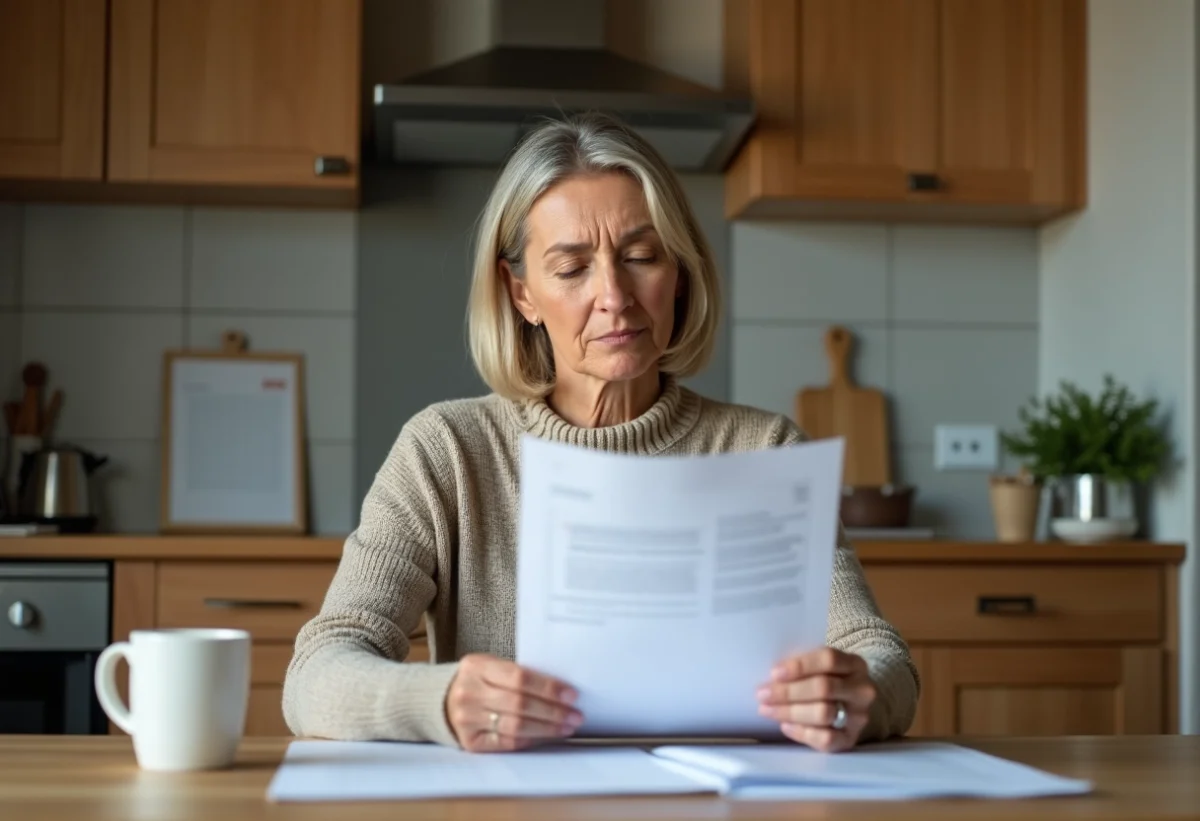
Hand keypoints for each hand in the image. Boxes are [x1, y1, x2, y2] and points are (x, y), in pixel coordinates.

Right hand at [445, 653, 583, 751]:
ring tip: (567, 727)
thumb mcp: (489, 666)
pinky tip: (545, 736)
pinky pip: (506, 742)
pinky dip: (530, 740)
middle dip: (553, 711)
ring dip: (547, 728)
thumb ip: (517, 674)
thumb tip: (560, 689)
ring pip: (515, 726)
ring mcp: (467, 719)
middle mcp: (469, 693)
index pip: (519, 677)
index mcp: (476, 666)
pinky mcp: (470, 741)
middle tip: (576, 715)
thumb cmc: (476, 680)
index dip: (548, 687)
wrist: (441, 699)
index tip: (572, 694)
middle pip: (520, 704)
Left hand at [756, 647, 875, 752]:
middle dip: (788, 692)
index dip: (800, 666)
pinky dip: (801, 732)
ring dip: (790, 711)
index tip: (774, 673)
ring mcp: (859, 716)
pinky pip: (825, 739)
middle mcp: (862, 690)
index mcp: (855, 664)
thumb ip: (803, 667)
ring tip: (767, 709)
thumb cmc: (827, 681)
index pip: (829, 659)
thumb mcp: (822, 668)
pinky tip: (785, 726)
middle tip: (762, 694)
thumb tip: (772, 677)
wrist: (851, 707)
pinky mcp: (851, 739)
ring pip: (823, 713)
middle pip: (823, 688)